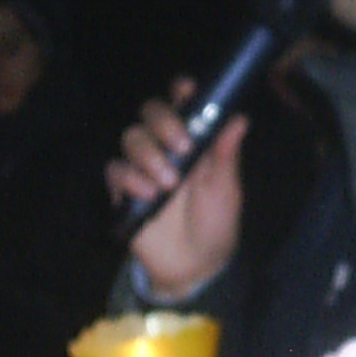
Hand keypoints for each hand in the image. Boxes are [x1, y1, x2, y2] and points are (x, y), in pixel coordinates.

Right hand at [106, 80, 246, 299]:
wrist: (194, 266)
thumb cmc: (215, 224)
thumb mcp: (226, 191)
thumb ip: (226, 156)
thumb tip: (240, 119)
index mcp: (195, 141)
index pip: (184, 103)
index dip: (182, 91)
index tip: (186, 91)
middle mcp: (166, 147)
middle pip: (151, 111)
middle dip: (164, 122)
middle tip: (183, 146)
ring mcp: (143, 166)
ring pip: (131, 137)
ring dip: (149, 155)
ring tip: (168, 183)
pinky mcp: (123, 189)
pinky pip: (115, 170)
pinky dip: (130, 178)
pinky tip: (148, 195)